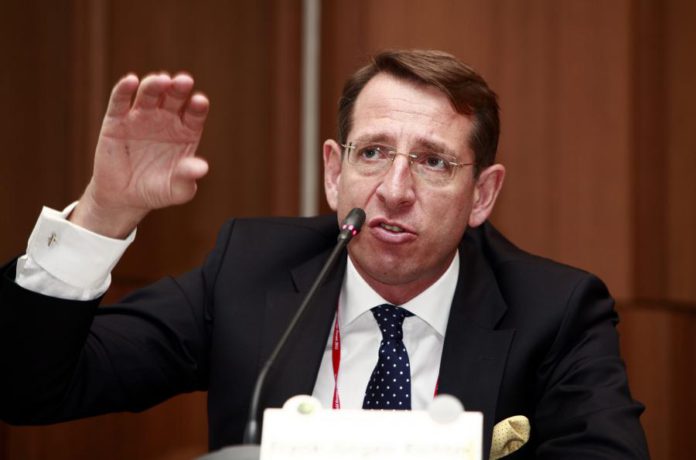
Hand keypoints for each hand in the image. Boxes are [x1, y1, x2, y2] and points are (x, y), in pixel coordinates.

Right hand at [70, 73, 209, 237]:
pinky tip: (131, 81)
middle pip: (174, 97)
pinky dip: (124, 89)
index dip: (197, 106)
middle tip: (184, 82)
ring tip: (161, 80)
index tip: (200, 101)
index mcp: (185, 131)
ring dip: (155, 84)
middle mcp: (165, 119)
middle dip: (179, 88)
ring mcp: (141, 116)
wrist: (124, 197)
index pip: (194, 114)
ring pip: (149, 93)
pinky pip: (120, 100)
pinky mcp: (116, 119)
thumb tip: (202, 168)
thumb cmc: (157, 191)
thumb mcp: (176, 190)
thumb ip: (188, 177)